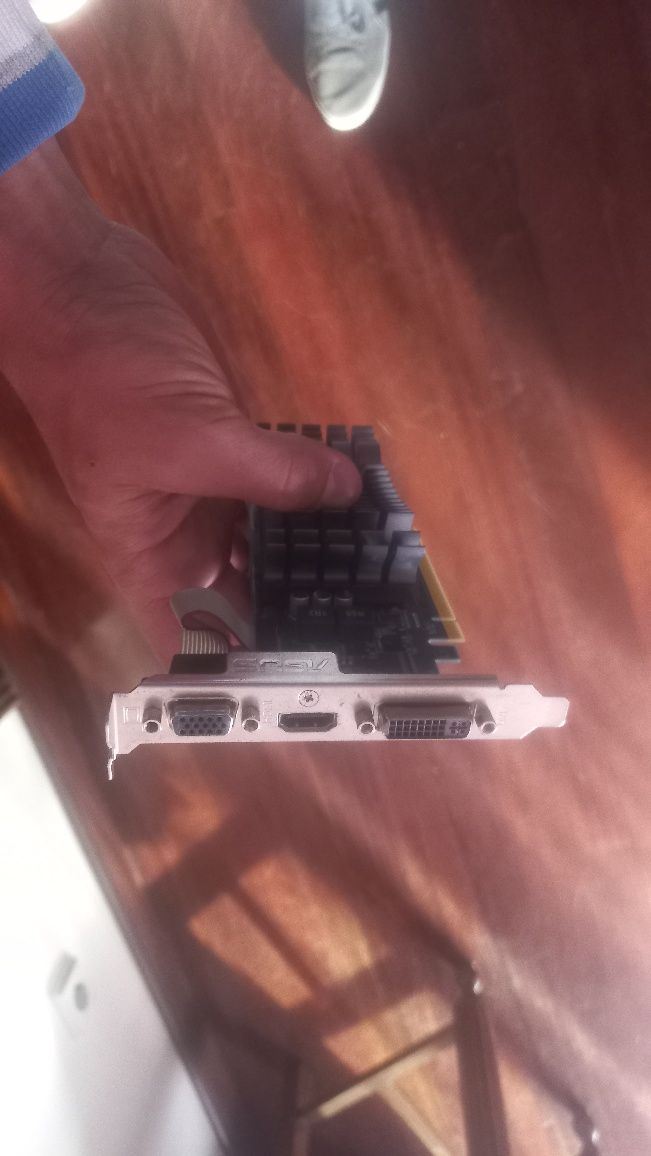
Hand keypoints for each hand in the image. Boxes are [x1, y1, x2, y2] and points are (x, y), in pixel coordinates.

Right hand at [7, 221, 360, 657]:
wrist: (80, 280)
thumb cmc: (105, 376)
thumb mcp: (188, 436)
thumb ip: (271, 473)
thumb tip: (346, 493)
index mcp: (151, 555)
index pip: (196, 638)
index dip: (244, 668)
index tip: (311, 682)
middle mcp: (181, 534)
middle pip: (246, 593)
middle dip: (302, 605)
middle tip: (375, 624)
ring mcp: (208, 488)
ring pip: (271, 537)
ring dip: (318, 549)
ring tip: (380, 572)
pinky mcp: (232, 443)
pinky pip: (282, 480)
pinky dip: (316, 490)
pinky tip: (362, 503)